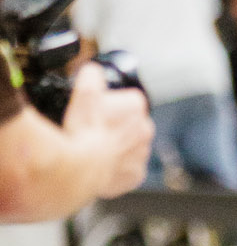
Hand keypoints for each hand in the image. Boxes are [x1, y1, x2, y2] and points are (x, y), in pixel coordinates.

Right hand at [61, 60, 153, 198]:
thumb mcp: (83, 93)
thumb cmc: (82, 131)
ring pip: (129, 146)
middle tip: (92, 132)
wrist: (82, 167)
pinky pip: (127, 169)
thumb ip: (91, 76)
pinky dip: (116, 168)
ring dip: (116, 147)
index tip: (96, 111)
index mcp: (136, 105)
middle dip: (114, 126)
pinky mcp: (137, 174)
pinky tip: (101, 167)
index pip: (125, 99)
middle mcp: (146, 128)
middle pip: (129, 123)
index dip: (108, 104)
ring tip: (94, 150)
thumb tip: (93, 71)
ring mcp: (142, 152)